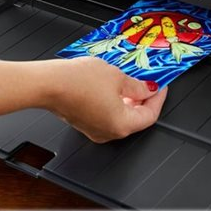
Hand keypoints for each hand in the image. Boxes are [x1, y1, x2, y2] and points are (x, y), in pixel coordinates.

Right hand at [43, 56, 167, 142]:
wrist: (48, 83)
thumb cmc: (78, 81)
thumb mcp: (117, 77)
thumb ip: (137, 85)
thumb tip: (147, 88)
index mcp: (121, 125)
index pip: (150, 115)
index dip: (159, 98)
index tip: (162, 85)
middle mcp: (109, 133)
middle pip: (136, 118)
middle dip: (144, 98)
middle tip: (148, 81)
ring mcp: (95, 130)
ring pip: (121, 117)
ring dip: (129, 100)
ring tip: (131, 80)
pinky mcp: (84, 123)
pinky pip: (107, 115)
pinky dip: (115, 102)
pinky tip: (114, 86)